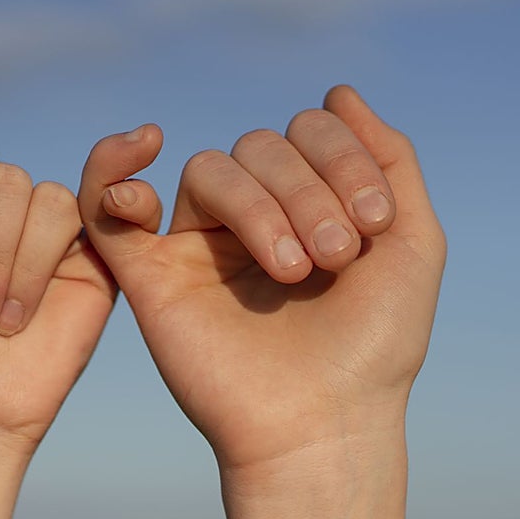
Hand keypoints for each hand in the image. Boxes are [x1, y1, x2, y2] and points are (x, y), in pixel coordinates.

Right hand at [78, 86, 445, 474]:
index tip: (375, 225)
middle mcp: (248, 217)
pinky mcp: (150, 275)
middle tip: (337, 256)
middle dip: (307, 190)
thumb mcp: (412, 244)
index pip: (306, 130)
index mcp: (305, 203)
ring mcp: (197, 244)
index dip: (341, 157)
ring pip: (210, 169)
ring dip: (260, 205)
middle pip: (258, 146)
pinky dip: (110, 173)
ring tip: (295, 269)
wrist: (325, 427)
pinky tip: (139, 174)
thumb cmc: (372, 348)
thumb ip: (389, 161)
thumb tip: (339, 91)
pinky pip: (107, 205)